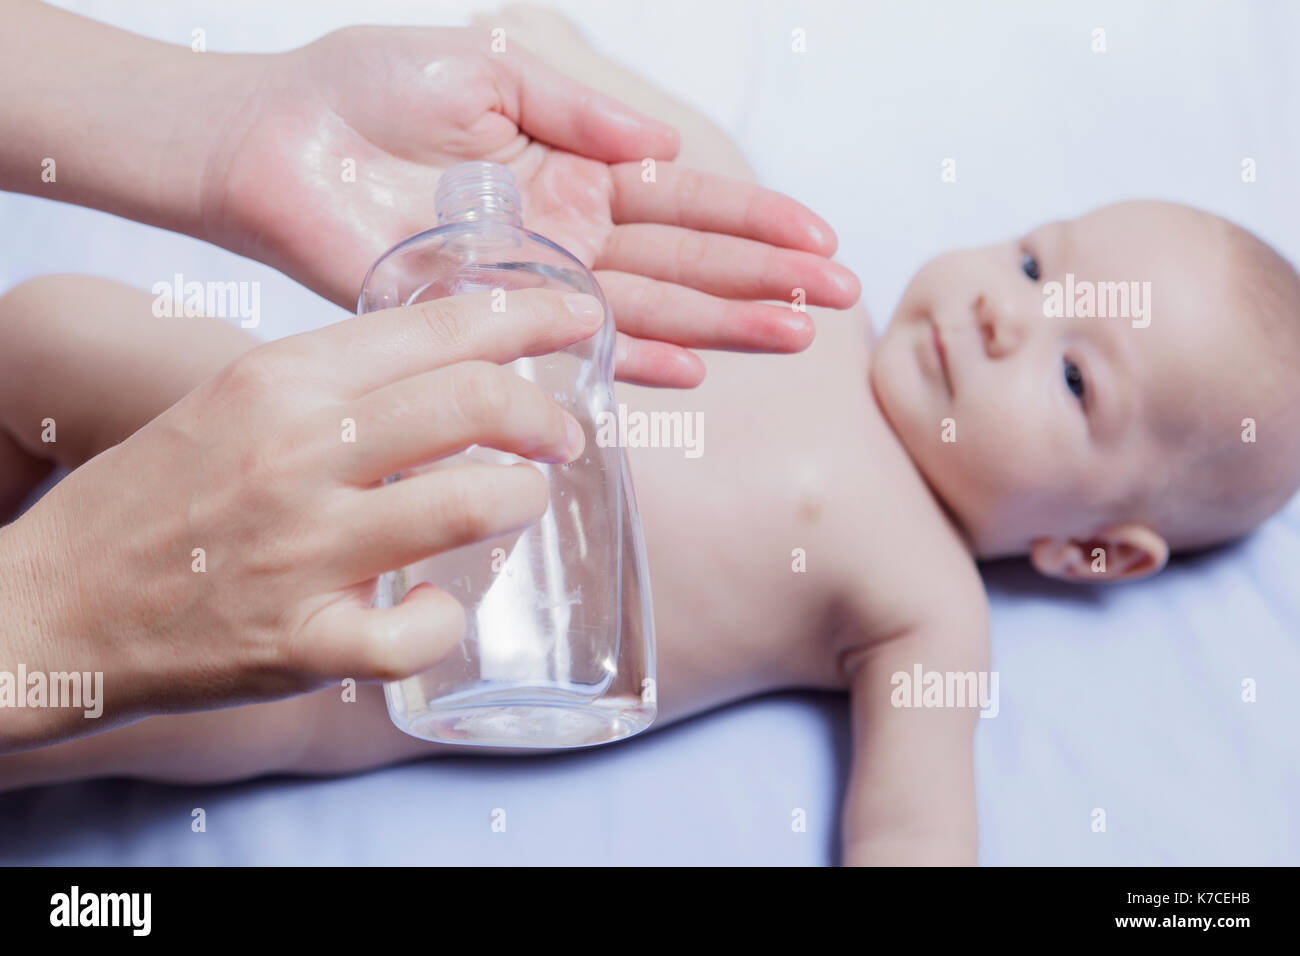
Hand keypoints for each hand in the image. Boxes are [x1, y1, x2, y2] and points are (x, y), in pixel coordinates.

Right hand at [0, 289, 605, 751]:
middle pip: (472, 405)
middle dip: (545, 414)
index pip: (434, 327)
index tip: (580, 316)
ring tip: (522, 501)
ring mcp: (302, 552)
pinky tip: (437, 604)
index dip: (528, 317)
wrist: (49, 608)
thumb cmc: (151, 501)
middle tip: (564, 433)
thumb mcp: (232, 406)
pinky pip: (420, 630)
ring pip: (471, 506)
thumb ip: (334, 387)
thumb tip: (448, 374)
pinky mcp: (301, 643)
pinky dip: (447, 617)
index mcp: (278, 381)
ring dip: (521, 499)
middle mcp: (296, 454)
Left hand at [205, 26, 860, 385]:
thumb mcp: (486, 66)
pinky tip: (691, 373)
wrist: (273, 141)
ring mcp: (534, 280)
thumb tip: (660, 146)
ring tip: (795, 337)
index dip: (753, 218)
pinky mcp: (490, 317)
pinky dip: (630, 362)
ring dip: (724, 323)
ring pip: (648, 307)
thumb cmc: (365, 90)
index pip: (684, 198)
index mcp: (573, 164)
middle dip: (763, 277)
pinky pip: (573, 347)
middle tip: (839, 298)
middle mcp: (566, 231)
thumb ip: (578, 108)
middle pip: (685, 260)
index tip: (818, 237)